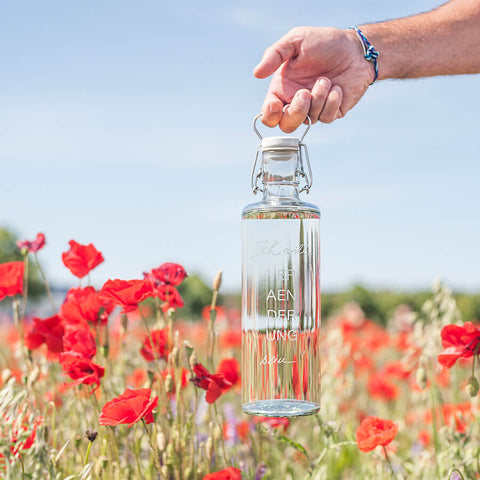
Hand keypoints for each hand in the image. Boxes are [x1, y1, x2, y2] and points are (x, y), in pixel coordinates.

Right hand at [254, 27, 373, 131]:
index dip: (270, 115)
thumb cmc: (324, 43)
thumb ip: (274, 54)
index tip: (276, 103)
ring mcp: (315, 110)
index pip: (269, 116)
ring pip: (309, 121)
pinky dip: (332, 102)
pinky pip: (327, 117)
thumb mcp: (296, 40)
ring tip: (326, 79)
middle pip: (287, 125)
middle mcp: (296, 103)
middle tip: (304, 92)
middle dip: (296, 111)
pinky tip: (337, 87)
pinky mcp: (332, 112)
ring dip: (318, 99)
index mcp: (282, 90)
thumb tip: (256, 73)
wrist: (355, 48)